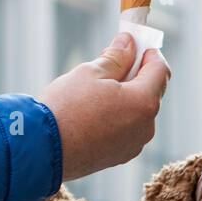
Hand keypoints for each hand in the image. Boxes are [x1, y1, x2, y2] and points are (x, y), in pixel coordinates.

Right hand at [39, 33, 170, 180]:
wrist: (41, 149)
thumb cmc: (65, 108)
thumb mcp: (90, 72)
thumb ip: (116, 57)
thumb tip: (128, 43)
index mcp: (144, 102)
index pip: (160, 69)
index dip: (148, 53)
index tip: (133, 45)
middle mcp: (146, 127)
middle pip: (150, 92)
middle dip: (134, 75)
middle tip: (109, 64)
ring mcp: (133, 145)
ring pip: (137, 112)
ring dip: (124, 98)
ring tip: (93, 92)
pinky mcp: (119, 157)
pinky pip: (125, 130)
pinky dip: (115, 118)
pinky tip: (91, 114)